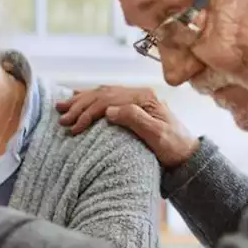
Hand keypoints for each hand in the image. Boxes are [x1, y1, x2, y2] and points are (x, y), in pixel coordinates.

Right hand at [56, 86, 198, 167]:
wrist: (186, 154)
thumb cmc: (173, 147)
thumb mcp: (157, 135)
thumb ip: (135, 119)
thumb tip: (109, 111)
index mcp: (143, 98)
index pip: (108, 100)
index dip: (88, 112)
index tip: (74, 127)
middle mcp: (138, 94)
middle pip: (102, 94)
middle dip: (79, 106)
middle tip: (62, 119)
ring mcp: (135, 98)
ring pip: (101, 93)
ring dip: (80, 100)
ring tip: (61, 107)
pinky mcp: (132, 105)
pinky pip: (106, 96)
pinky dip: (89, 97)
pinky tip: (76, 98)